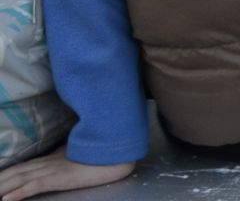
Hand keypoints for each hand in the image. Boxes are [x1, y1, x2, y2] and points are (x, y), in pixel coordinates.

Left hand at [0, 149, 134, 200]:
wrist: (116, 154)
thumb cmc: (101, 156)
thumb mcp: (78, 156)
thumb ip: (64, 158)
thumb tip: (59, 157)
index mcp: (51, 159)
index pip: (21, 167)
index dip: (5, 174)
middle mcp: (48, 163)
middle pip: (16, 172)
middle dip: (0, 180)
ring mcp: (53, 170)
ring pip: (20, 178)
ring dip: (2, 187)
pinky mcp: (60, 178)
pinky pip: (35, 186)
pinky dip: (19, 192)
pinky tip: (7, 199)